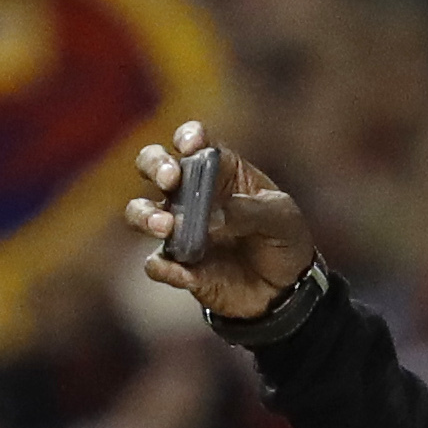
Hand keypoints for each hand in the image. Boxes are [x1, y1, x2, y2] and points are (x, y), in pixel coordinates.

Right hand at [122, 123, 320, 323]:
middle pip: (154, 165)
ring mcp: (180, 229)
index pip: (194, 141)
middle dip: (155, 165)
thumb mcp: (280, 217)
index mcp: (219, 169)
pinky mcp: (178, 266)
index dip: (188, 137)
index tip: (191, 146)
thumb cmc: (284, 239)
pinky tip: (179, 271)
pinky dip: (162, 266)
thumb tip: (210, 217)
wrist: (287, 291)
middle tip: (170, 180)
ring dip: (145, 215)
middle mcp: (191, 193)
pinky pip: (157, 264)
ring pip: (140, 212)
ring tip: (165, 226)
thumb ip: (247, 210)